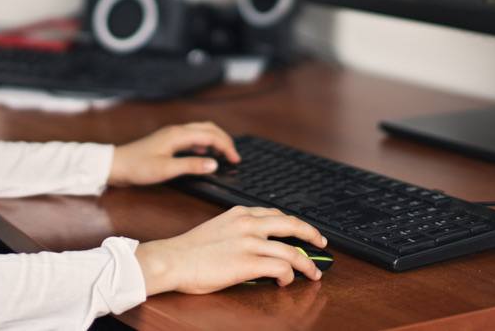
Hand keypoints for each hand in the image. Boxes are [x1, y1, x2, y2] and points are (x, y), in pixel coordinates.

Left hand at [108, 122, 240, 186]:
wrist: (116, 165)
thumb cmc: (138, 167)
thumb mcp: (166, 170)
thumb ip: (191, 166)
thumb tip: (214, 164)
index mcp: (178, 135)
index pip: (211, 136)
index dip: (226, 147)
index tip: (236, 160)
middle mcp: (177, 131)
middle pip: (208, 129)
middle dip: (224, 140)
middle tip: (234, 156)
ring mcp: (172, 135)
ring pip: (200, 131)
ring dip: (215, 140)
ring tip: (224, 154)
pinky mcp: (168, 141)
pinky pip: (192, 137)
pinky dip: (204, 143)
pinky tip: (204, 155)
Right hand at [134, 206, 327, 294]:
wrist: (172, 259)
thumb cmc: (189, 250)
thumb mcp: (218, 229)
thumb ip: (238, 231)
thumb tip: (257, 245)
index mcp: (240, 213)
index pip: (276, 214)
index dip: (294, 223)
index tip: (303, 230)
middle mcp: (248, 224)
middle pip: (292, 224)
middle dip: (312, 234)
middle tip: (322, 244)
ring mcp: (250, 243)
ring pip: (292, 250)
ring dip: (307, 264)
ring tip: (313, 273)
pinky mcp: (248, 263)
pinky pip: (281, 268)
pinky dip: (289, 276)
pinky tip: (286, 282)